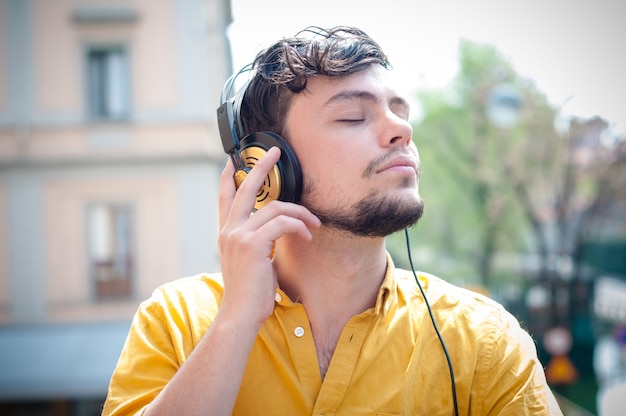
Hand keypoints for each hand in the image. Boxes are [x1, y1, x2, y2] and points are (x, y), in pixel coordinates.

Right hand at [217, 147, 319, 325]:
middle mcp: (229, 230)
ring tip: (314, 224)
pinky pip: (283, 223)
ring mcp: (238, 236)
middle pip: (246, 188)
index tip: (234, 161)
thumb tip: (277, 228)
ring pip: (275, 207)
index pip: (225, 198)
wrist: (240, 315)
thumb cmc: (250, 292)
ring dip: (301, 212)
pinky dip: (300, 227)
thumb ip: (257, 241)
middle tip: (274, 151)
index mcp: (227, 234)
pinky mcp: (252, 244)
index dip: (229, 178)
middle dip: (261, 166)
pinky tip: (308, 237)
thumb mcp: (250, 261)